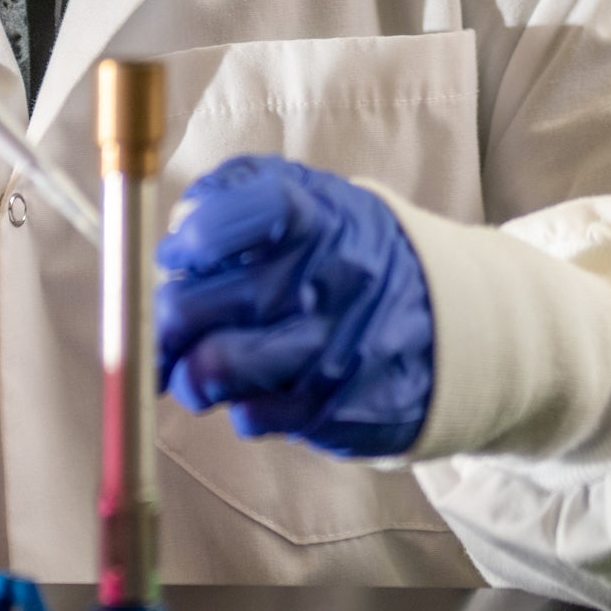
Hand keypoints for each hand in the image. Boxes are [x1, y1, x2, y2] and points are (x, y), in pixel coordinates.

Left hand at [155, 155, 433, 457]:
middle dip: (162, 320)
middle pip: (191, 307)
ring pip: (211, 369)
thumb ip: (232, 194)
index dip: (185, 241)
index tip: (176, 255)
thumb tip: (170, 241)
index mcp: (314, 217)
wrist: (449, 320)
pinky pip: (249, 415)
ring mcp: (327, 351)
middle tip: (167, 322)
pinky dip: (236, 403)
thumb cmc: (349, 252)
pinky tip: (254, 385)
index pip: (225, 220)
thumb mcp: (309, 196)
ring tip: (192, 363)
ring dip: (184, 372)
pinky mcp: (331, 410)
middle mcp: (320, 283)